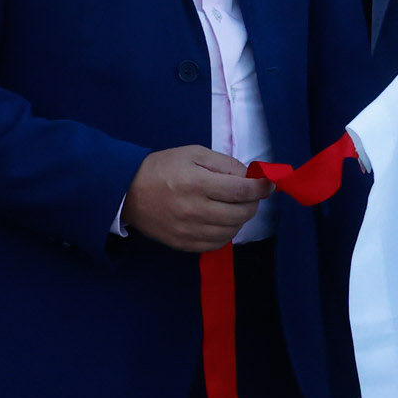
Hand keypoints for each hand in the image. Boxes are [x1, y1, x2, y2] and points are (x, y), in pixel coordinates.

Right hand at [126, 145, 264, 253]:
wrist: (128, 192)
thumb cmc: (162, 167)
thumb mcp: (193, 153)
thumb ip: (224, 163)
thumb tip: (248, 176)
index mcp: (197, 183)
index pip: (241, 191)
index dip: (261, 188)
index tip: (269, 185)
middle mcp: (195, 210)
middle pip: (241, 214)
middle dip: (252, 203)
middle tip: (248, 195)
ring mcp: (189, 231)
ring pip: (232, 231)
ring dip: (240, 219)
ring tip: (233, 207)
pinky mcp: (183, 244)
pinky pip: (217, 244)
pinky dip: (226, 233)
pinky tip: (221, 221)